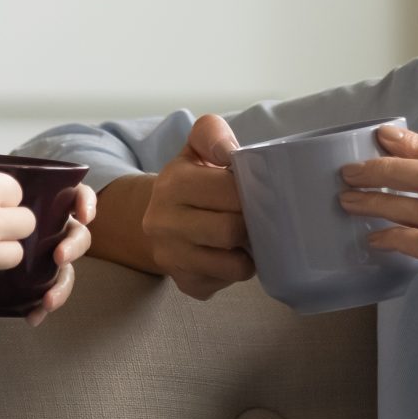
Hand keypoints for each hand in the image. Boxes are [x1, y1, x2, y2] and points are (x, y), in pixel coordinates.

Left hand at [22, 182, 98, 326]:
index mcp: (45, 202)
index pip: (76, 195)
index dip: (85, 202)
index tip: (81, 212)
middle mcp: (52, 228)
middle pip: (76, 234)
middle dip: (73, 245)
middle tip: (59, 256)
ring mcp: (45, 254)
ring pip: (65, 269)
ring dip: (62, 283)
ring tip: (48, 298)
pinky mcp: (34, 278)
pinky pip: (45, 291)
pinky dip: (42, 304)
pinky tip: (33, 316)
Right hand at [140, 114, 253, 301]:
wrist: (160, 217)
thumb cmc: (192, 179)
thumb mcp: (197, 146)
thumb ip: (212, 134)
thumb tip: (230, 153)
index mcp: (172, 184)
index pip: (231, 191)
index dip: (253, 191)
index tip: (256, 189)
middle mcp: (163, 223)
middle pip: (232, 230)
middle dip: (251, 223)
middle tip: (254, 215)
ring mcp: (171, 258)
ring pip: (234, 264)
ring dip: (249, 251)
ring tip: (245, 235)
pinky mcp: (185, 284)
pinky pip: (226, 283)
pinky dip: (235, 271)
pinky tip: (229, 254)